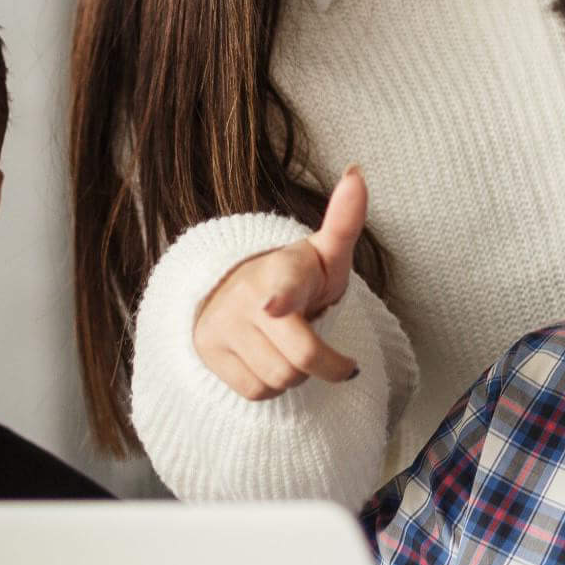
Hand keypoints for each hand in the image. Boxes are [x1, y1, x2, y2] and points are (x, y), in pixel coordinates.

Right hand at [192, 168, 367, 399]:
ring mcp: (223, 325)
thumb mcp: (324, 254)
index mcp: (281, 269)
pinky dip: (271, 386)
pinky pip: (255, 392)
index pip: (282, 284)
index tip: (272, 306)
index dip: (280, 296)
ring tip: (291, 349)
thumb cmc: (297, 277)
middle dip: (327, 365)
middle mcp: (247, 296)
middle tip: (336, 359)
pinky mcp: (207, 351)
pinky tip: (269, 361)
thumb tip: (357, 172)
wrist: (235, 290)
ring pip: (278, 380)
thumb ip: (344, 221)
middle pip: (300, 358)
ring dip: (296, 376)